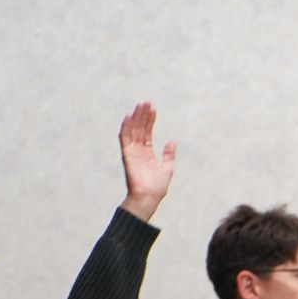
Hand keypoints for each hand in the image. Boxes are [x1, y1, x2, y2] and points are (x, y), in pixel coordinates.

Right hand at [118, 102, 175, 221]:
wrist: (149, 196)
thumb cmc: (157, 186)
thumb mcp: (167, 167)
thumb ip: (168, 154)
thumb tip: (172, 141)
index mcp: (147, 152)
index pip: (147, 132)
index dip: (150, 120)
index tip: (153, 109)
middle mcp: (139, 150)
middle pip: (140, 128)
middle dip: (143, 115)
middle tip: (146, 102)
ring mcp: (132, 151)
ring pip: (132, 130)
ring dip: (135, 117)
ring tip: (140, 105)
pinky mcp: (127, 154)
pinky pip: (124, 138)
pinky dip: (125, 127)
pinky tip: (128, 116)